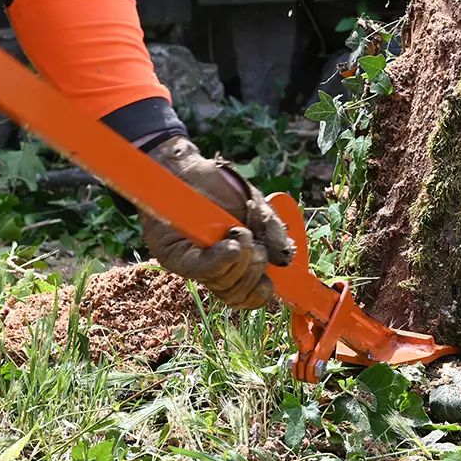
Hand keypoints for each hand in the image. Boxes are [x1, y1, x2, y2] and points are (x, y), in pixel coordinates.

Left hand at [143, 136, 294, 308]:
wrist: (186, 165)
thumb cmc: (219, 186)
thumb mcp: (255, 207)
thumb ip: (271, 232)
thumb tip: (286, 261)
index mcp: (233, 263)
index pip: (247, 295)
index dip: (261, 293)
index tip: (273, 280)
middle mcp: (212, 269)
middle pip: (237, 295)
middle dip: (255, 272)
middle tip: (255, 245)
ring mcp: (193, 264)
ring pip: (222, 285)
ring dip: (240, 262)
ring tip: (240, 233)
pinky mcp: (175, 255)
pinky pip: (201, 269)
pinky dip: (221, 260)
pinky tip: (231, 246)